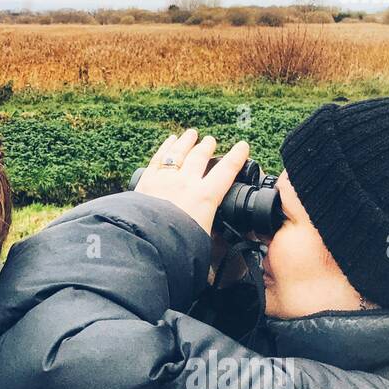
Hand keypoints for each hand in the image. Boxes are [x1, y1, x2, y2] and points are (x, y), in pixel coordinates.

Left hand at [133, 129, 249, 234]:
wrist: (145, 242)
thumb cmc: (176, 245)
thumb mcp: (203, 245)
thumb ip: (213, 243)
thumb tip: (220, 254)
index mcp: (205, 197)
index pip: (226, 171)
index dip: (237, 156)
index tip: (243, 146)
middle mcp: (186, 182)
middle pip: (199, 157)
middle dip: (207, 146)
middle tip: (210, 140)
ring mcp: (165, 179)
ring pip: (178, 153)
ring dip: (186, 142)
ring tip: (191, 133)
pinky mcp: (146, 181)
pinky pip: (158, 158)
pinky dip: (165, 147)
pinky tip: (169, 141)